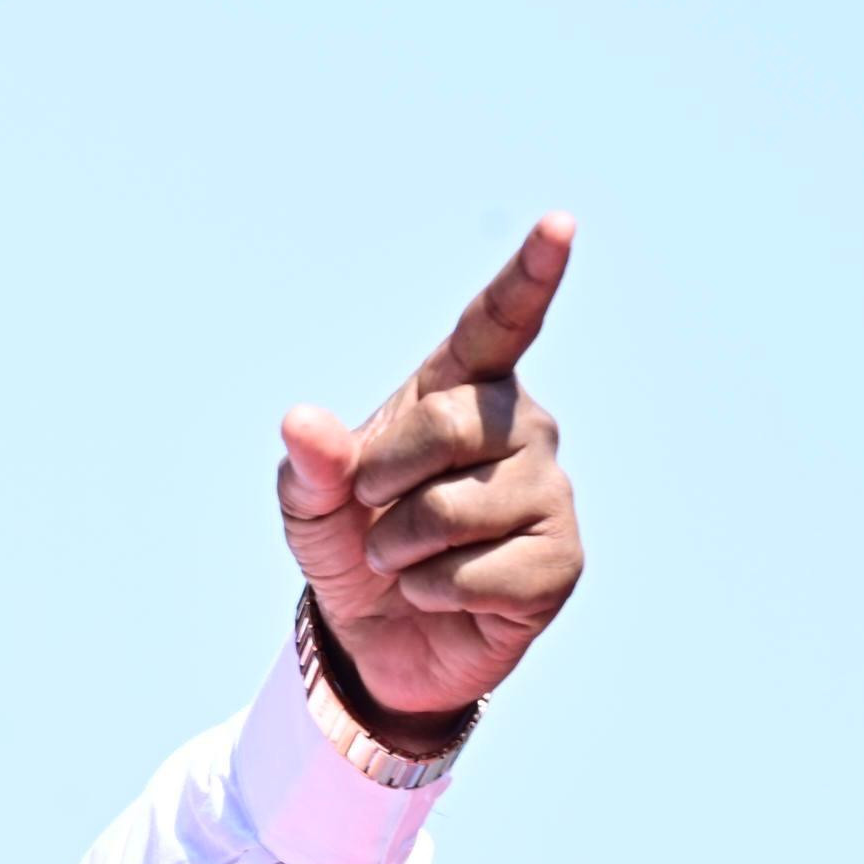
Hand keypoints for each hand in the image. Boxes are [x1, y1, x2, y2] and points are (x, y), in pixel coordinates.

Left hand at [276, 215, 587, 732]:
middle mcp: (518, 426)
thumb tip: (302, 423)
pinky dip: (434, 592)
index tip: (560, 225)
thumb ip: (309, 465)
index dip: (530, 275)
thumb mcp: (312, 506)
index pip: (498, 324)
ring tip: (406, 559)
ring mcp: (548, 491)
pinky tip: (443, 593)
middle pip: (449, 425)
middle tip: (373, 511)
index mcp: (458, 390)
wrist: (379, 638)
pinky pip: (479, 574)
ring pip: (456, 509)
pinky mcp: (561, 559)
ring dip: (400, 549)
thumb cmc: (352, 544)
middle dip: (383, 478)